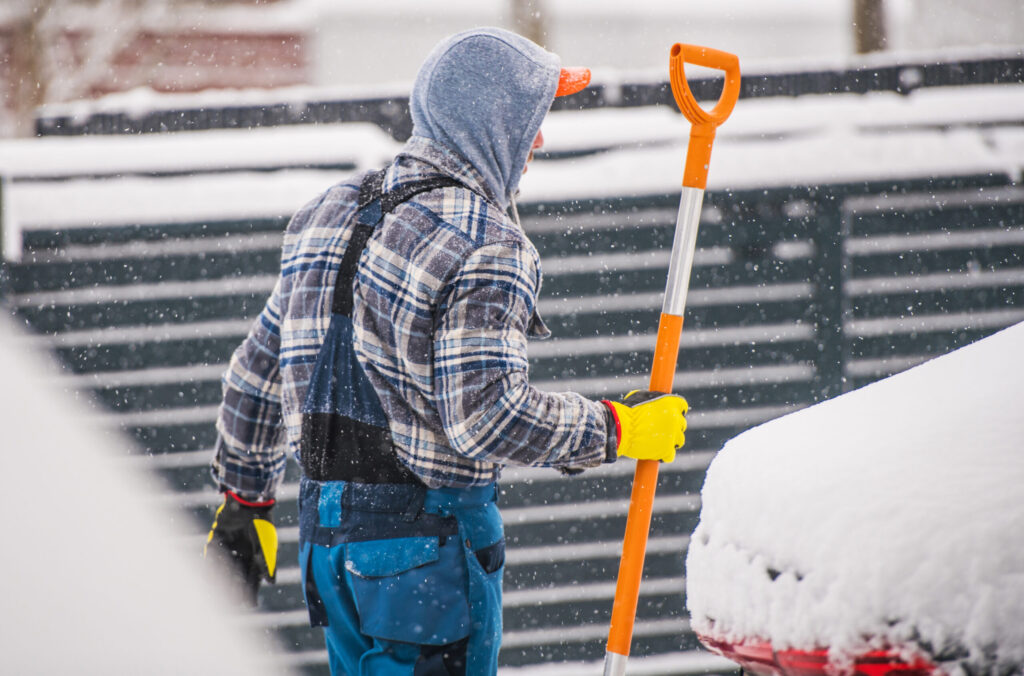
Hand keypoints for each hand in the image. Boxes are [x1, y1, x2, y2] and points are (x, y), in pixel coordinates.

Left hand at [204, 491, 277, 605]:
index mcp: (255, 556)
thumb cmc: (262, 522)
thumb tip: (272, 582)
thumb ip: (267, 562)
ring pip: (223, 566)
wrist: (250, 500)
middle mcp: (242, 553)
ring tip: (216, 593)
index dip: (252, 591)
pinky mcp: (218, 537)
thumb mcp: (267, 544)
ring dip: (221, 578)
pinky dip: (210, 560)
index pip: (254, 578)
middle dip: (234, 589)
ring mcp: (229, 545)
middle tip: (231, 605)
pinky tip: (207, 570)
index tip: (250, 605)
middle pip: (237, 575)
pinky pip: (213, 551)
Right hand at [602, 390, 687, 462]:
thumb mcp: (641, 397)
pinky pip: (670, 455)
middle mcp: (675, 418)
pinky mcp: (667, 450)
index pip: (682, 406)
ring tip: (657, 442)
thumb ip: (654, 401)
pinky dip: (663, 455)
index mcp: (671, 403)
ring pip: (679, 440)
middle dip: (672, 426)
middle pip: (681, 424)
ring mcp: (673, 435)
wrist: (620, 427)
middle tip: (660, 429)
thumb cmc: (627, 411)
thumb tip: (655, 403)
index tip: (667, 415)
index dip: (674, 411)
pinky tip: (655, 452)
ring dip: (670, 441)